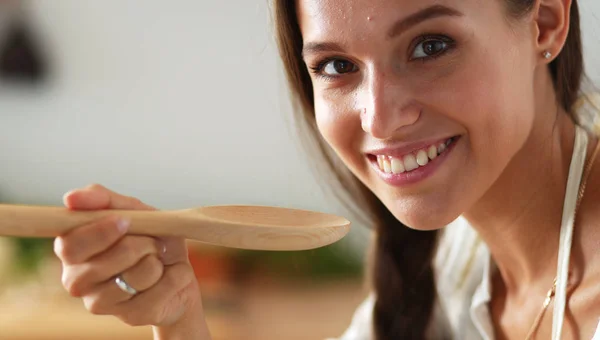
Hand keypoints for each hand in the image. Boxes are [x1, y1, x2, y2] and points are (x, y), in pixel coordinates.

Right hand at [53, 184, 201, 328]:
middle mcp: (77, 280)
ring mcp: (100, 303)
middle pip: (106, 262)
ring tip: (157, 259)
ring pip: (137, 275)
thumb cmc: (149, 238)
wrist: (178, 270)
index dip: (100, 233)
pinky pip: (159, 291)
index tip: (125, 222)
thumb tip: (71, 198)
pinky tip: (167, 276)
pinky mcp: (130, 317)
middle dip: (140, 244)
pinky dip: (174, 276)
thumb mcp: (132, 210)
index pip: (70, 246)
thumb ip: (102, 199)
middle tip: (151, 241)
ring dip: (158, 260)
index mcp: (71, 250)